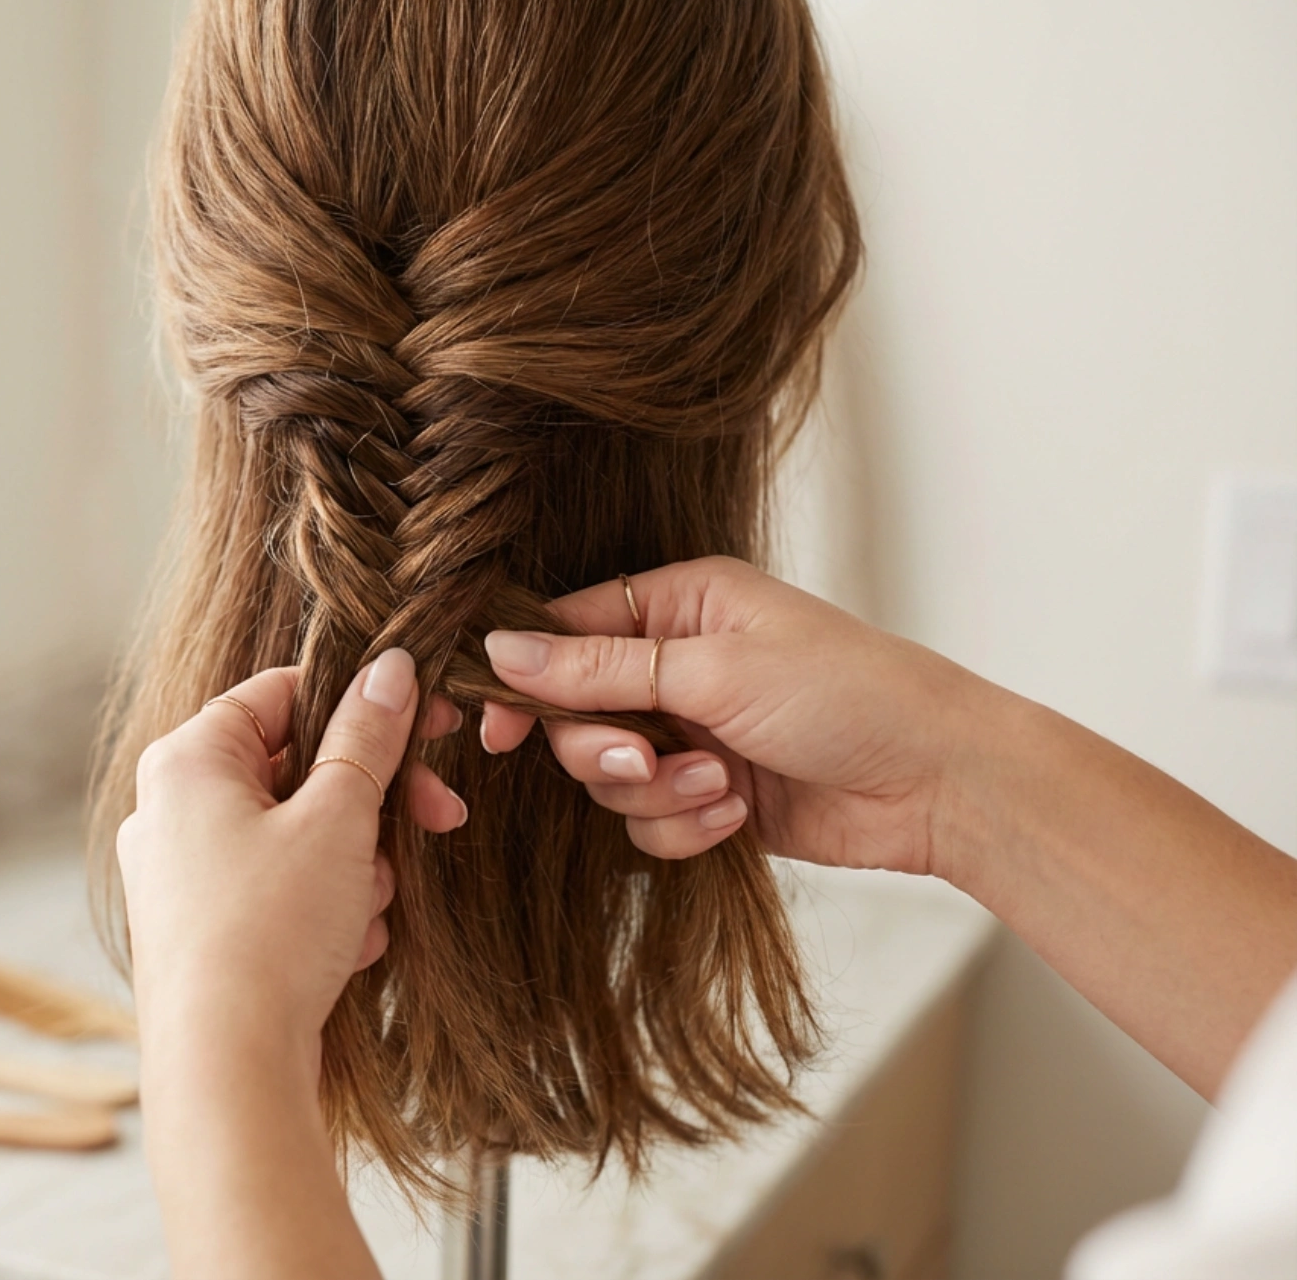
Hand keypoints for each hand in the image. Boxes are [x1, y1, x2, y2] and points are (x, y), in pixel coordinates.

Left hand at [118, 650, 464, 1056]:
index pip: (283, 692)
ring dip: (355, 865)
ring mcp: (182, 875)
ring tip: (369, 907)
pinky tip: (350, 948)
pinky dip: (326, 911)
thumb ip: (367, 737)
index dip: (363, 702)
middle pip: (296, 769)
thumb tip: (391, 669)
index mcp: (188, 760)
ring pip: (297, 836)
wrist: (226, 1068)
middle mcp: (171, 810)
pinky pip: (280, 893)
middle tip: (441, 816)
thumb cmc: (270, 931)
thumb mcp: (338, 818)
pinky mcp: (202, 933)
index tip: (430, 722)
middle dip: (371, 802)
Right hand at [480, 556, 989, 879]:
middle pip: (576, 715)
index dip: (524, 680)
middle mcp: (677, 666)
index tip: (496, 727)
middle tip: (643, 761)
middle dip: (605, 750)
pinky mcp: (711, 797)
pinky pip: (650, 825)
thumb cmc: (847, 695)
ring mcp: (692, 734)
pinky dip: (685, 827)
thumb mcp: (713, 670)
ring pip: (610, 779)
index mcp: (677, 605)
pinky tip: (737, 816)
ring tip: (722, 786)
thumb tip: (500, 651)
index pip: (564, 632)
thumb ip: (599, 667)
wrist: (937, 782)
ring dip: (658, 794)